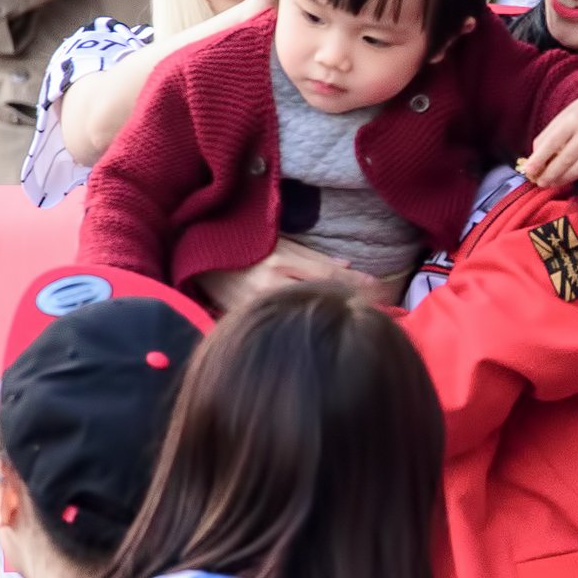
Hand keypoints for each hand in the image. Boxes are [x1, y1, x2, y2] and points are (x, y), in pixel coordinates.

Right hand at [193, 237, 387, 312]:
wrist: (195, 259)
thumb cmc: (238, 243)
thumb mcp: (276, 240)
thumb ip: (311, 256)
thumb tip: (346, 265)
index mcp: (279, 261)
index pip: (327, 276)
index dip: (355, 283)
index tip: (378, 289)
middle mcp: (270, 285)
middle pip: (319, 298)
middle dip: (349, 305)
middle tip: (382, 313)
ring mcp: (256, 306)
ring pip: (300, 314)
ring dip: (328, 319)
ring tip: (357, 327)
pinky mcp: (245, 319)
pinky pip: (278, 323)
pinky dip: (300, 328)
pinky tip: (318, 337)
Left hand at [522, 91, 577, 186]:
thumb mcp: (560, 119)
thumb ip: (546, 138)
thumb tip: (534, 162)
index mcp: (573, 120)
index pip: (553, 143)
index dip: (539, 159)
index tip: (528, 171)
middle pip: (565, 159)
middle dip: (550, 174)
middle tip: (538, 182)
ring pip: (577, 169)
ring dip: (560, 179)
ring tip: (548, 183)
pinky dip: (571, 177)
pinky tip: (562, 179)